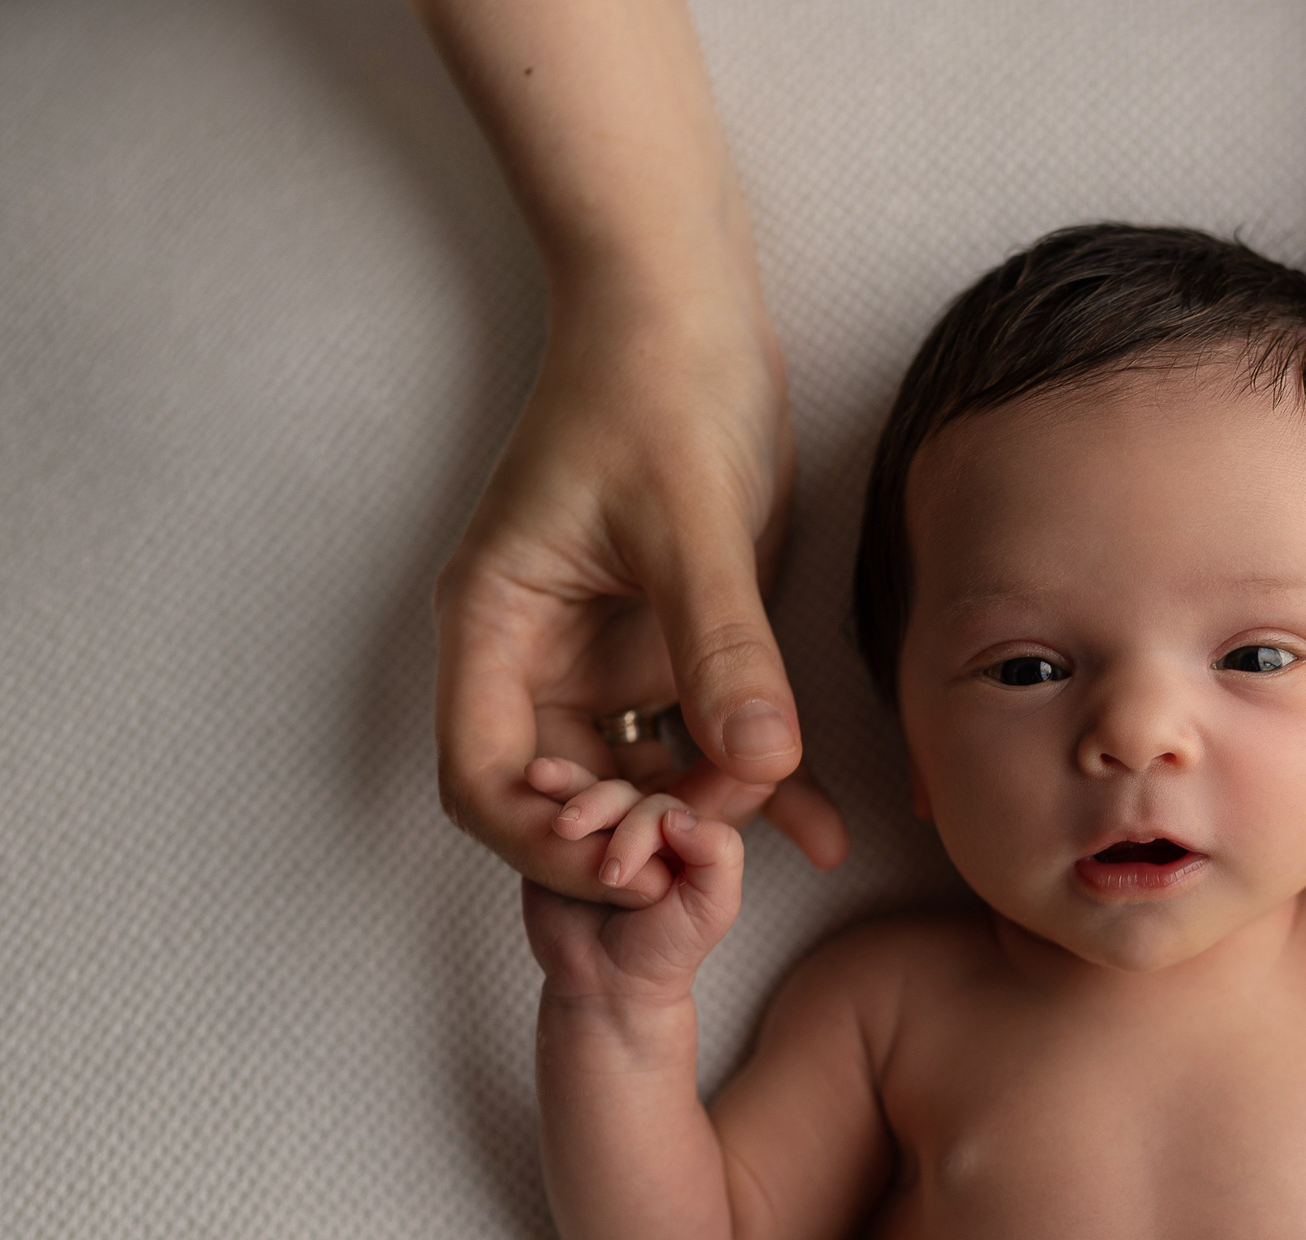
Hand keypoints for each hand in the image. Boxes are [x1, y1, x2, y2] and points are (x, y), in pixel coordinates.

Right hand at [434, 292, 845, 908]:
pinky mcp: (669, 651)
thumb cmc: (657, 385)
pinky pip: (705, 739)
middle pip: (564, 799)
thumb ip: (722, 646)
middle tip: (724, 849)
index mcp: (495, 628)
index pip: (484, 779)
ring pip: (640, 781)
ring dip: (704, 816)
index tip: (635, 864)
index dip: (547, 843)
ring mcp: (605, 661)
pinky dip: (757, 782)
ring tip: (788, 823)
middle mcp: (538, 659)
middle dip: (639, 837)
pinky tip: (821, 829)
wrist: (695, 308)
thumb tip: (759, 765)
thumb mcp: (691, 521)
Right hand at [519, 757, 744, 1006]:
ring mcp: (603, 825)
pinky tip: (535, 775)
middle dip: (622, 829)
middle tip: (611, 875)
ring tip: (565, 828)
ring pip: (594, 792)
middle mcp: (648, 821)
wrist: (604, 985)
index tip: (653, 858)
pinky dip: (550, 783)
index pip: (684, 802)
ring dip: (582, 800)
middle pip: (634, 797)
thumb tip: (677, 813)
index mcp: (691, 832)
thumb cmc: (665, 948)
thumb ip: (720, 855)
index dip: (663, 823)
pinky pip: (554, 801)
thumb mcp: (713, 909)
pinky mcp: (559, 834)